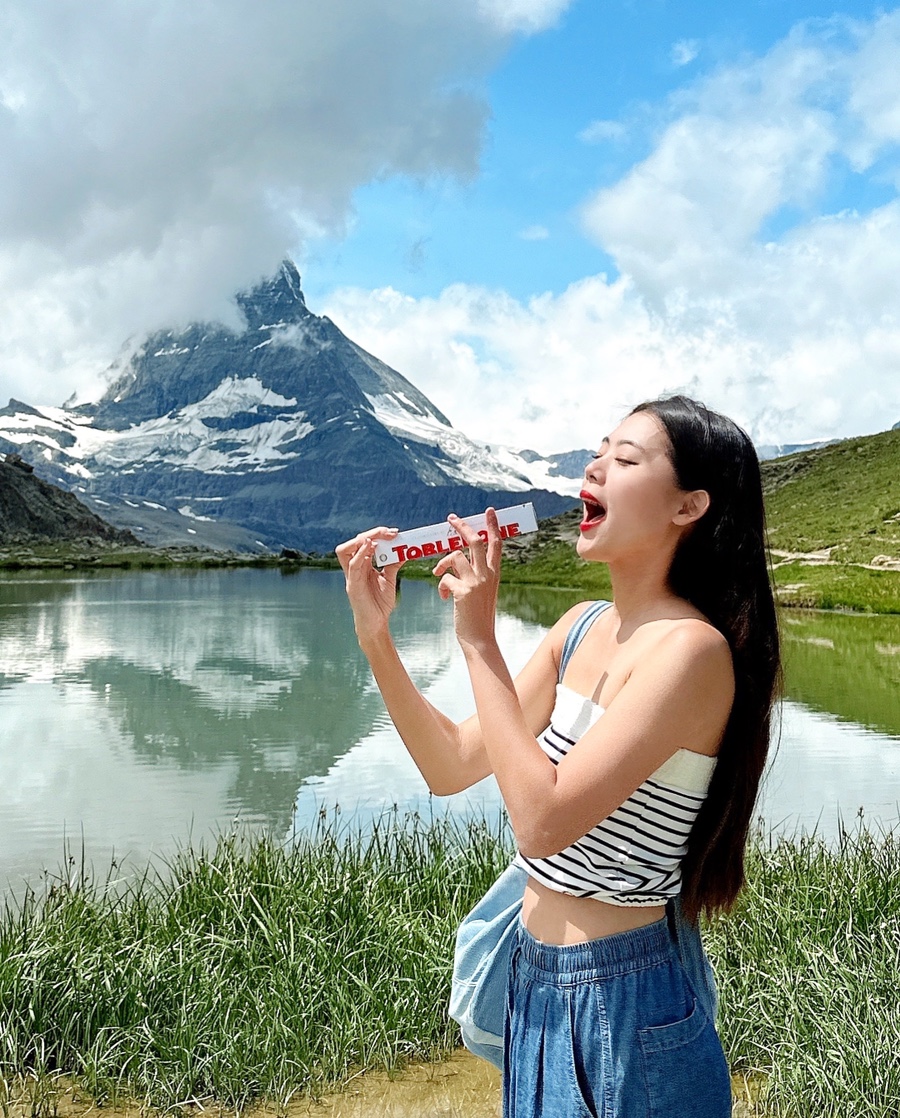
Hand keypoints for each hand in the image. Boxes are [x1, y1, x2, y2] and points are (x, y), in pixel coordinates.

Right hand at [336, 527, 402, 643]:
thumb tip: (404, 550)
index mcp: (362, 565)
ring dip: (361, 540)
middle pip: (354, 542)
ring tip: (377, 537)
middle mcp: (354, 568)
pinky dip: (360, 554)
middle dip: (372, 533)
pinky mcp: (352, 585)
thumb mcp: (389, 578)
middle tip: (390, 533)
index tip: (394, 533)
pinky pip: (352, 565)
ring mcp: (351, 576)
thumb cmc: (379, 603)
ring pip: (345, 550)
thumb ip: (393, 563)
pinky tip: (371, 547)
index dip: (377, 534)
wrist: (377, 623)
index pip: (363, 542)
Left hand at [432, 508, 501, 650]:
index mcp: (493, 574)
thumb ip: (475, 575)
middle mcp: (487, 575)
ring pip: (455, 556)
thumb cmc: (478, 616)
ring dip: (442, 563)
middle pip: (475, 541)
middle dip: (462, 527)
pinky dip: (440, 586)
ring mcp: (476, 582)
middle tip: (451, 519)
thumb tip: (459, 559)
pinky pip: (445, 578)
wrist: (480, 639)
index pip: (496, 544)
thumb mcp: (482, 592)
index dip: (492, 526)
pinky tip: (444, 598)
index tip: (489, 511)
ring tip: (437, 574)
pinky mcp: (463, 592)